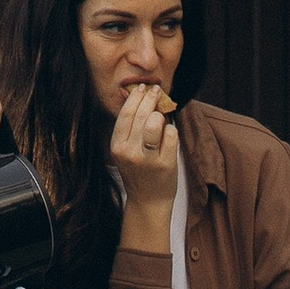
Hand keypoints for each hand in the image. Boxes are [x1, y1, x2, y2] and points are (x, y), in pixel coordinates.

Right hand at [107, 81, 180, 224]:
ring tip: (160, 118)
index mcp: (117, 146)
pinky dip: (172, 130)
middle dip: (150, 98)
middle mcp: (130, 152)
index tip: (143, 88)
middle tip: (157, 91)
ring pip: (155, 122)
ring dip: (160, 116)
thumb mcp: (125, 151)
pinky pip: (171, 135)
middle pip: (141, 115)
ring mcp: (147, 159)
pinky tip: (168, 135)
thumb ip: (130, 129)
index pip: (126, 114)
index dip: (136, 97)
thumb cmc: (138, 171)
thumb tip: (142, 97)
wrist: (148, 201)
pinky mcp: (165, 164)